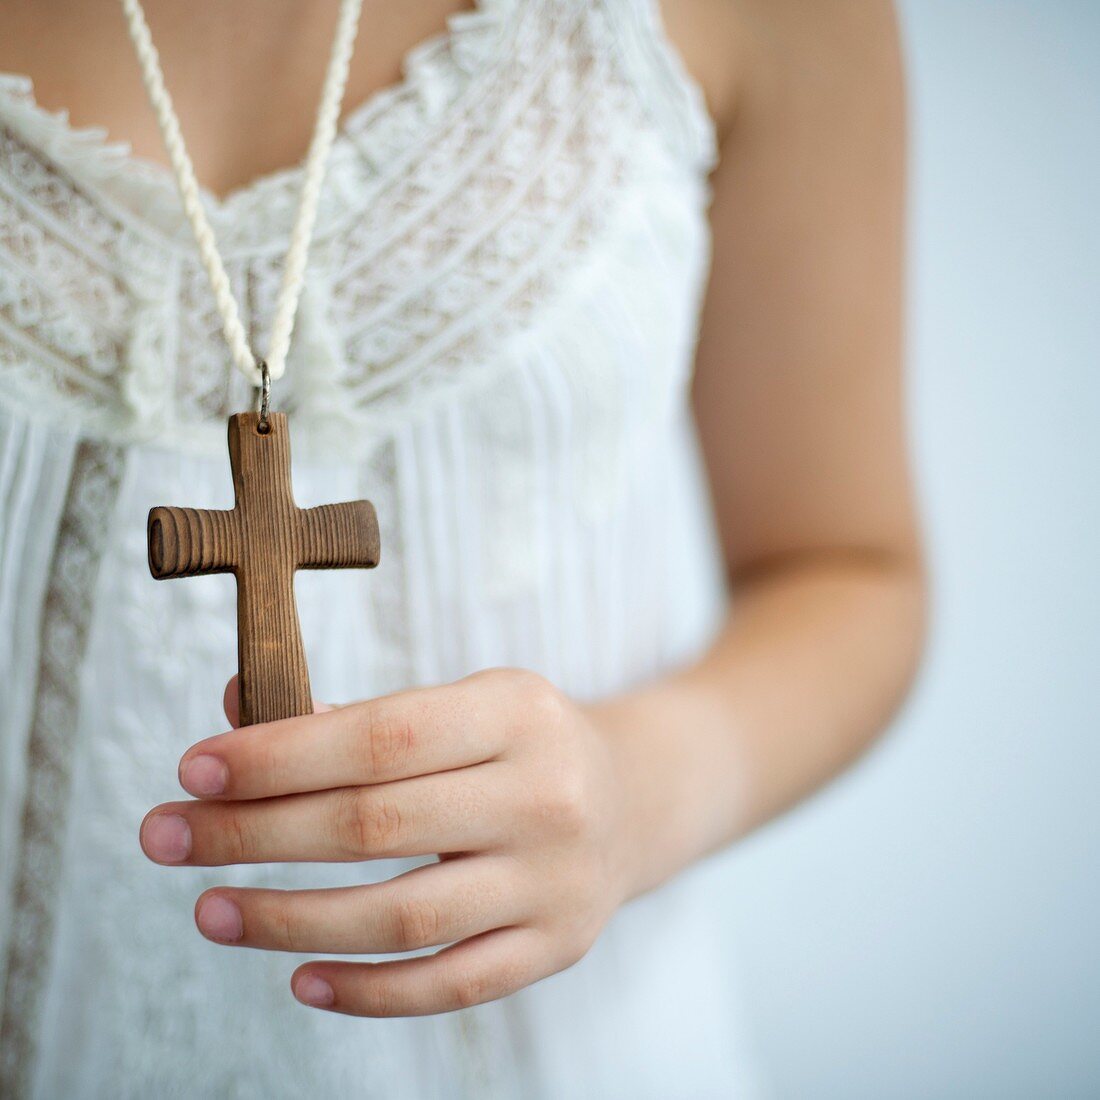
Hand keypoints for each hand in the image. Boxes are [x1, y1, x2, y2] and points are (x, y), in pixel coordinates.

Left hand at [139, 669, 637, 1016]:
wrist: (633, 798)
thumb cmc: (521, 742)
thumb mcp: (462, 703)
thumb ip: (359, 716)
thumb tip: (236, 717)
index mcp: (517, 711)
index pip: (381, 736)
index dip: (279, 755)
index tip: (195, 769)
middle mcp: (546, 794)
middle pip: (376, 824)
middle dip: (254, 833)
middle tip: (167, 837)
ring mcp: (555, 879)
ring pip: (403, 914)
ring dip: (290, 919)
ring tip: (212, 909)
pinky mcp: (557, 946)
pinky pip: (450, 983)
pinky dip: (366, 990)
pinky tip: (298, 977)